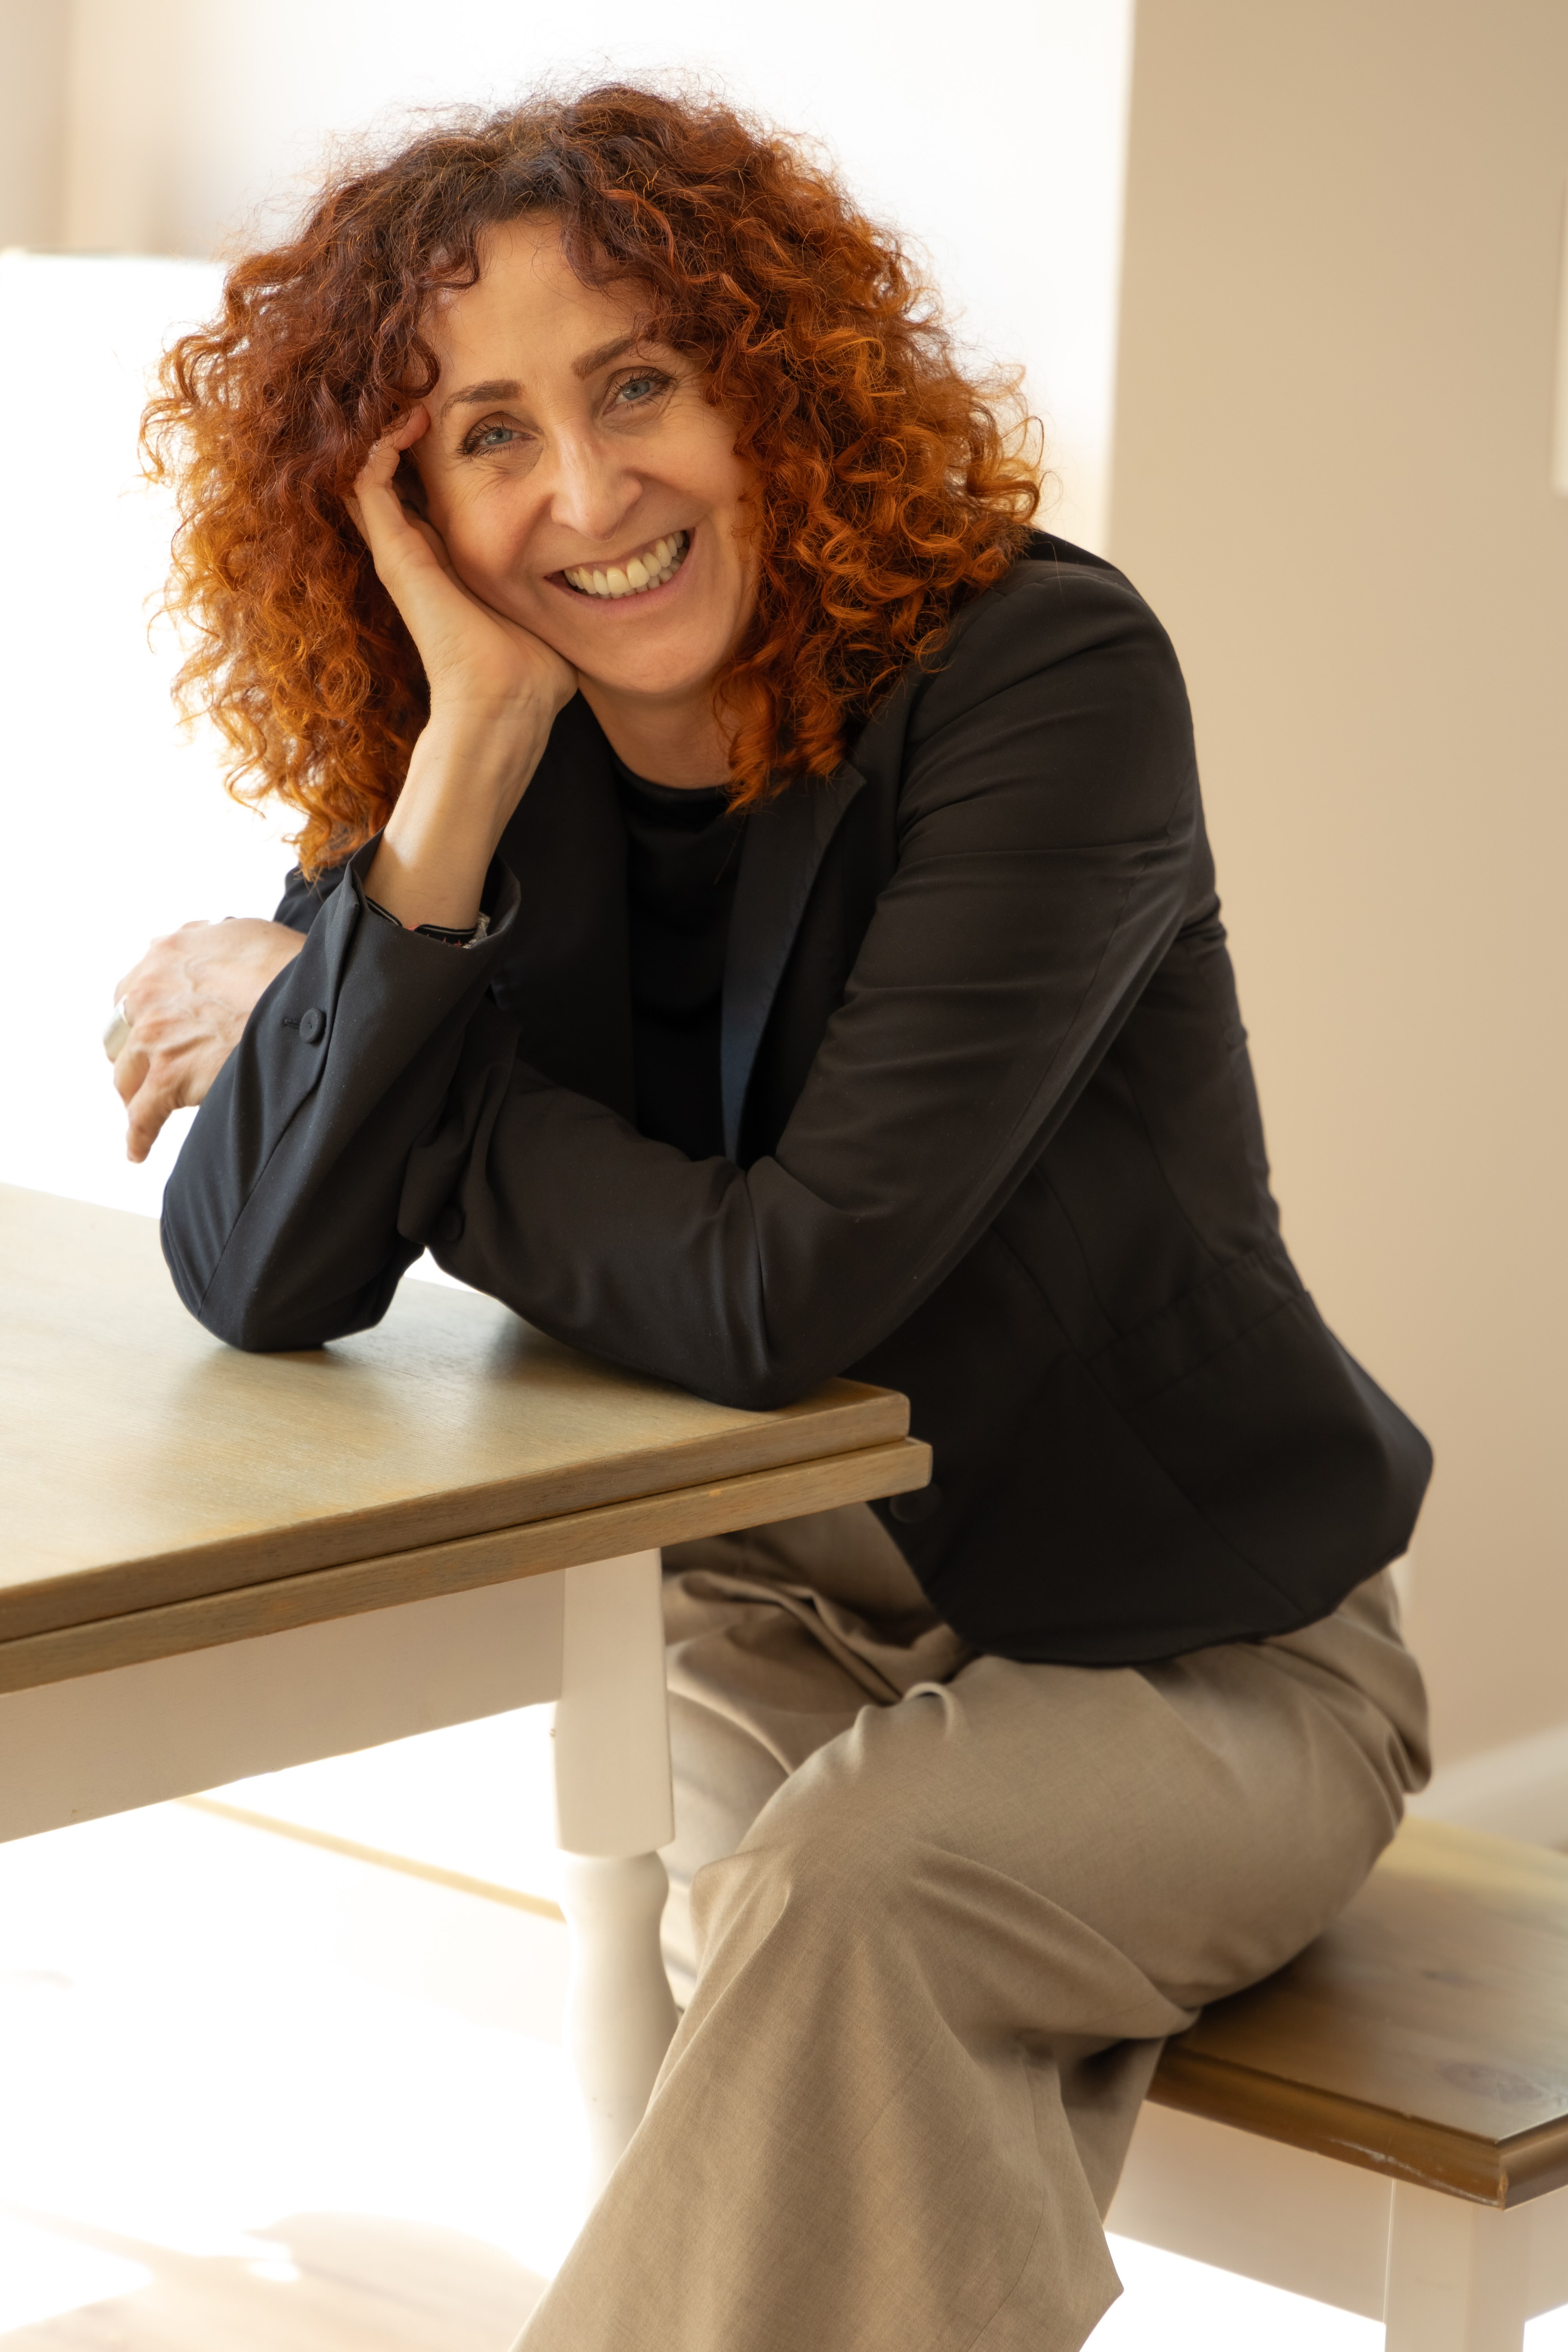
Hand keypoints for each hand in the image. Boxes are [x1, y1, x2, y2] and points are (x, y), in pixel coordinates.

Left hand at [112, 918, 305, 1162]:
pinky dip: (137, 1138)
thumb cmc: (285, 964)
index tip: (156, 1032)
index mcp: (164, 956)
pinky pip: (141, 1117)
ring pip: (125, 1078)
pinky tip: (137, 1150)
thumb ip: (203, 938)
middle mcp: (148, 995)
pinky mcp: (170, 1078)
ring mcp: (155, 1038)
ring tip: (145, 1110)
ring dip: (135, 1094)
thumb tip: (192, 941)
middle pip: (120, 1036)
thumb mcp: (237, 930)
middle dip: (134, 1054)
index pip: (132, 993)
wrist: (307, 999)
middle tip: (153, 1070)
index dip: (144, 1017)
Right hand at [348, 410, 576, 727]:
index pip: (426, 497)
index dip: (435, 456)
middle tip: (429, 397)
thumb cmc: (533, 672)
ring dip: (387, 431)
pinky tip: (408, 421)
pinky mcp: (396, 557)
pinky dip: (380, 447)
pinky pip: (368, 484)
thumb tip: (611, 570)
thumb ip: (562, 583)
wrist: (505, 707)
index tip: (468, 423)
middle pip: (390, 479)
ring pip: (368, 474)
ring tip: (415, 400)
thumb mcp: (549, 607)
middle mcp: (418, 555)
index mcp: (450, 565)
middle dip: (404, 434)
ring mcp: (401, 555)